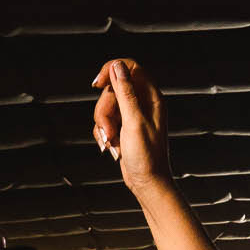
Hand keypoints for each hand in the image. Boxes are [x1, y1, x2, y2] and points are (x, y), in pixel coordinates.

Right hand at [91, 57, 171, 188]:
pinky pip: (105, 120)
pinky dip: (103, 132)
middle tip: (109, 129)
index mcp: (152, 98)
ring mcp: (132, 115)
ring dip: (103, 124)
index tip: (98, 84)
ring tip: (111, 141)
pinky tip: (110, 145)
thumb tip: (118, 66)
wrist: (147, 183)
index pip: (130, 68)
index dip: (112, 70)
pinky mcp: (123, 126)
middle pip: (113, 89)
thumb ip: (125, 92)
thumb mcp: (134, 122)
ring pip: (106, 105)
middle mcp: (143, 104)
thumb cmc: (147, 157)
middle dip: (105, 109)